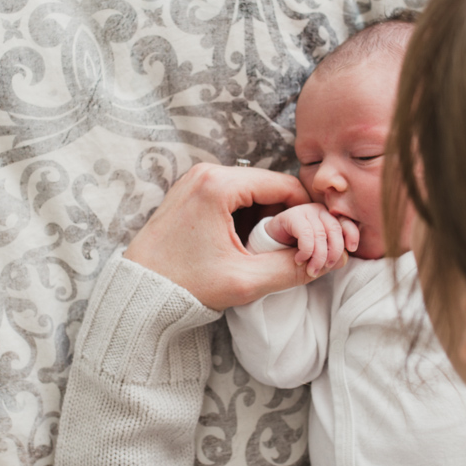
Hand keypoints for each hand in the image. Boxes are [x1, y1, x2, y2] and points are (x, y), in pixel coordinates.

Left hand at [124, 163, 337, 309]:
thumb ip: (292, 268)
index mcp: (219, 184)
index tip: (317, 236)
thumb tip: (328, 262)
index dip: (307, 210)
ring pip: (250, 193)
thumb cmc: (184, 285)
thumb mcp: (245, 281)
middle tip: (290, 249)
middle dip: (284, 216)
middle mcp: (206, 172)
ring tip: (265, 251)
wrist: (137, 293)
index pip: (283, 184)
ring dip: (265, 218)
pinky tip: (243, 246)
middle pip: (267, 186)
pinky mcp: (188, 194)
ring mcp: (194, 181)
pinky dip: (244, 218)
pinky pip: (230, 198)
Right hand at [265, 203, 359, 277]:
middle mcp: (320, 211)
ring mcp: (305, 211)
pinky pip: (306, 234)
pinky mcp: (292, 215)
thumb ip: (334, 255)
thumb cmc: (298, 252)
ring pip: (321, 235)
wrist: (271, 250)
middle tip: (324, 268)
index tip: (351, 249)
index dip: (352, 235)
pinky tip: (299, 260)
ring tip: (311, 270)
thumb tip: (346, 256)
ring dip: (318, 257)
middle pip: (335, 230)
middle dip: (333, 253)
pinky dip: (306, 251)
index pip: (347, 223)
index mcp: (331, 218)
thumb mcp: (320, 256)